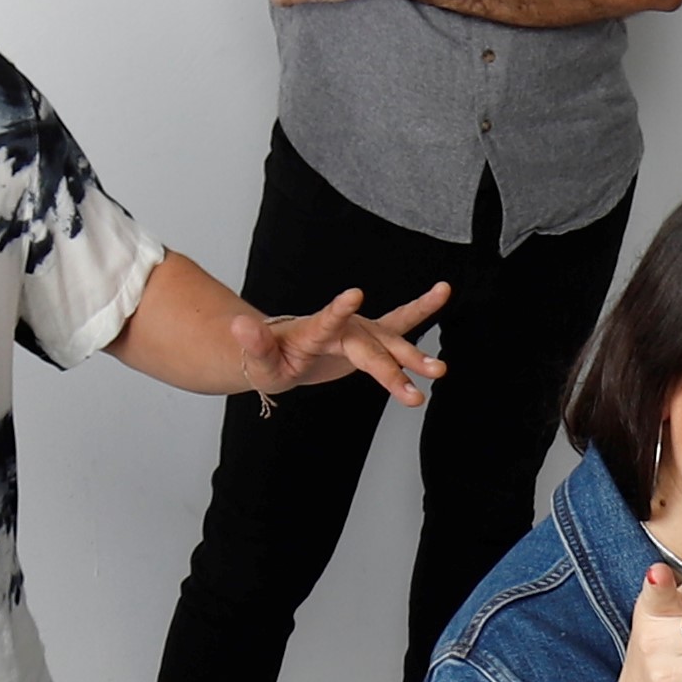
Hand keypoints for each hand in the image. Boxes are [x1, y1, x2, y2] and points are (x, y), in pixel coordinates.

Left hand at [258, 279, 450, 406]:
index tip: (355, 295)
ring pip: (392, 343)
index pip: (327, 323)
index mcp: (314, 332)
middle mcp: (343, 327)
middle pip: (370, 349)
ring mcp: (361, 331)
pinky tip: (443, 291)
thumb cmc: (270, 358)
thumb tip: (238, 324)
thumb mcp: (258, 360)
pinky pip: (401, 324)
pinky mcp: (373, 338)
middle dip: (391, 369)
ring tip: (441, 371)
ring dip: (416, 358)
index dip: (338, 311)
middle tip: (415, 390)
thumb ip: (253, 343)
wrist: (282, 352)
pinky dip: (423, 309)